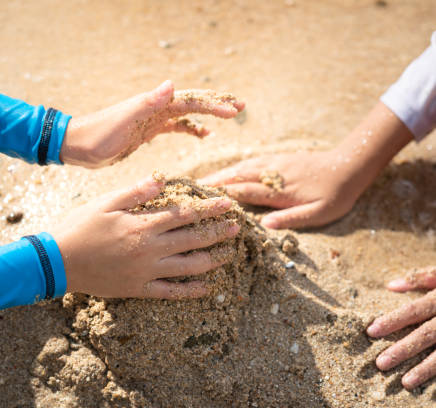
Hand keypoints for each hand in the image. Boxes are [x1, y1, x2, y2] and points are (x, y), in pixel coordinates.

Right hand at [51, 177, 238, 298]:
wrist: (58, 261)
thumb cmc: (80, 227)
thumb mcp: (105, 202)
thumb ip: (136, 192)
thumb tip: (163, 180)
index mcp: (143, 225)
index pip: (185, 214)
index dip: (208, 209)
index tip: (227, 203)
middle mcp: (150, 249)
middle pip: (193, 240)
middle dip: (217, 233)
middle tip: (236, 228)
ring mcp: (146, 271)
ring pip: (189, 267)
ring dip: (213, 260)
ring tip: (229, 255)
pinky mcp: (139, 288)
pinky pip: (171, 292)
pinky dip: (191, 291)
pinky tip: (208, 289)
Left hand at [60, 80, 243, 167]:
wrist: (78, 145)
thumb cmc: (99, 133)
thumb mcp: (123, 120)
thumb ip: (147, 102)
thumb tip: (171, 84)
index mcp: (153, 104)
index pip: (189, 101)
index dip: (213, 105)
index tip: (235, 110)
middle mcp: (155, 108)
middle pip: (192, 103)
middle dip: (217, 103)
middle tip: (241, 106)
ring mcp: (152, 120)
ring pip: (186, 114)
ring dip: (207, 116)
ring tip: (229, 118)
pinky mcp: (147, 131)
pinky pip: (175, 128)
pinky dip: (190, 129)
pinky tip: (202, 135)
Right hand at [199, 150, 362, 228]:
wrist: (349, 166)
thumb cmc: (335, 195)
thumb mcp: (319, 213)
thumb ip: (292, 219)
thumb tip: (265, 226)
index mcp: (278, 190)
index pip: (243, 190)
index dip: (222, 194)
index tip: (201, 198)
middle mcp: (271, 173)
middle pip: (235, 176)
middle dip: (213, 182)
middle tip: (190, 188)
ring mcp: (273, 164)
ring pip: (240, 167)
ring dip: (220, 173)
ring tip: (201, 181)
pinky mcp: (276, 159)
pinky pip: (249, 162)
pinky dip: (233, 167)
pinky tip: (225, 172)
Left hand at [367, 267, 435, 389]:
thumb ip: (421, 278)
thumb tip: (390, 286)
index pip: (414, 310)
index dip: (393, 320)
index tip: (371, 331)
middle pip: (426, 334)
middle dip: (403, 350)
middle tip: (381, 364)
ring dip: (425, 369)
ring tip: (405, 381)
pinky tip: (432, 386)